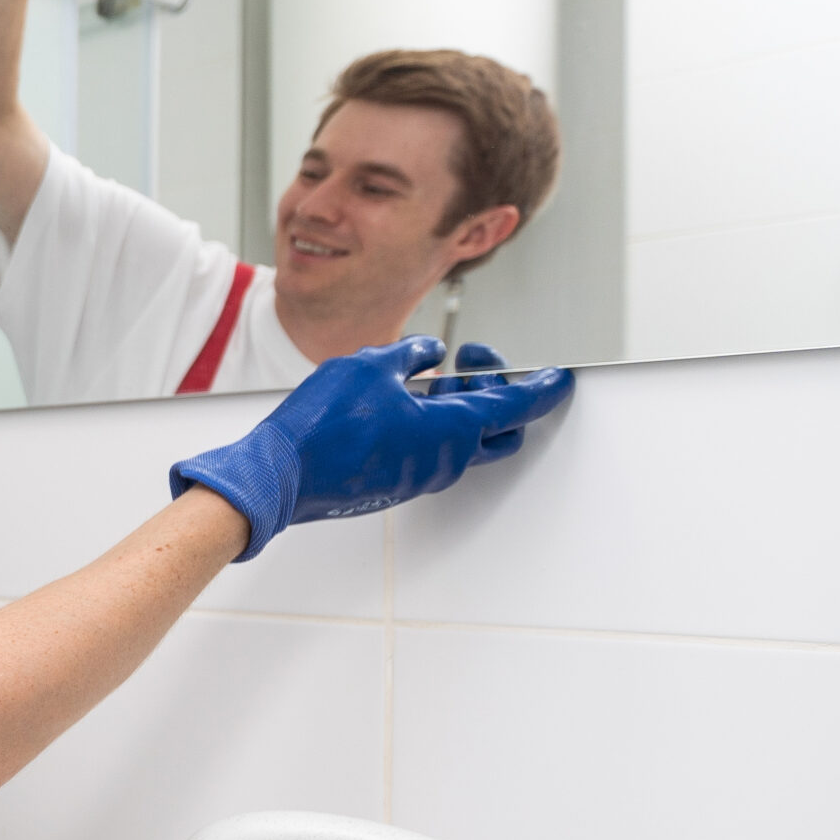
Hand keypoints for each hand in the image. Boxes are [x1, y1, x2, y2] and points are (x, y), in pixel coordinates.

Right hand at [168, 336, 573, 560]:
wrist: (280, 476)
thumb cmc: (323, 423)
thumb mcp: (372, 365)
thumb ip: (413, 355)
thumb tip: (432, 355)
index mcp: (451, 430)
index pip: (517, 406)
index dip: (542, 387)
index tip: (559, 376)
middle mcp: (445, 461)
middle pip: (499, 429)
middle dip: (498, 391)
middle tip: (475, 361)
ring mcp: (420, 477)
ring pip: (463, 440)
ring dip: (458, 406)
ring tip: (427, 375)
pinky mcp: (396, 484)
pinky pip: (431, 451)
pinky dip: (432, 423)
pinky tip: (400, 400)